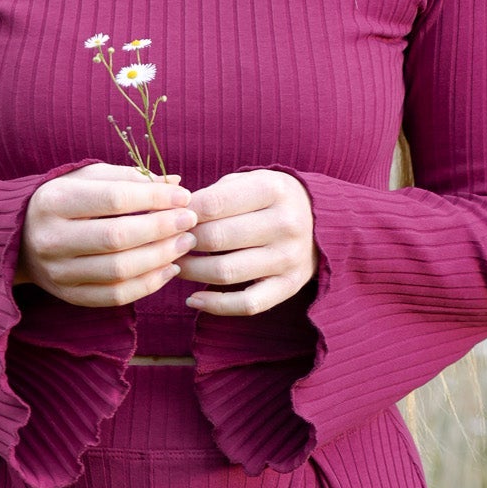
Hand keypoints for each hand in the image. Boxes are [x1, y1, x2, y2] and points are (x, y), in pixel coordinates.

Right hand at [15, 163, 196, 307]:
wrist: (22, 238)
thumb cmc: (65, 200)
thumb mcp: (88, 179)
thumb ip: (129, 178)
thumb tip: (176, 185)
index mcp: (54, 201)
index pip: (114, 199)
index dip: (154, 199)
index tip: (184, 198)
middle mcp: (51, 238)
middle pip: (117, 237)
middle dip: (162, 229)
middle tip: (189, 221)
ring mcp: (58, 272)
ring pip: (119, 271)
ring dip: (160, 257)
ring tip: (184, 243)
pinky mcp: (69, 296)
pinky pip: (116, 296)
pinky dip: (148, 284)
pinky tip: (169, 268)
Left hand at [177, 169, 317, 315]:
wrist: (318, 220)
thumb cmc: (266, 199)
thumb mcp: (245, 182)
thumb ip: (211, 195)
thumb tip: (167, 218)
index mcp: (273, 189)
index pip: (213, 204)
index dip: (182, 214)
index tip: (169, 219)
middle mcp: (285, 223)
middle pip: (216, 239)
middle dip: (183, 243)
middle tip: (168, 243)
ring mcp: (289, 257)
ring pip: (225, 272)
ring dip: (191, 272)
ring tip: (177, 265)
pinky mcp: (290, 285)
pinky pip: (247, 304)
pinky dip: (215, 306)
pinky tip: (194, 298)